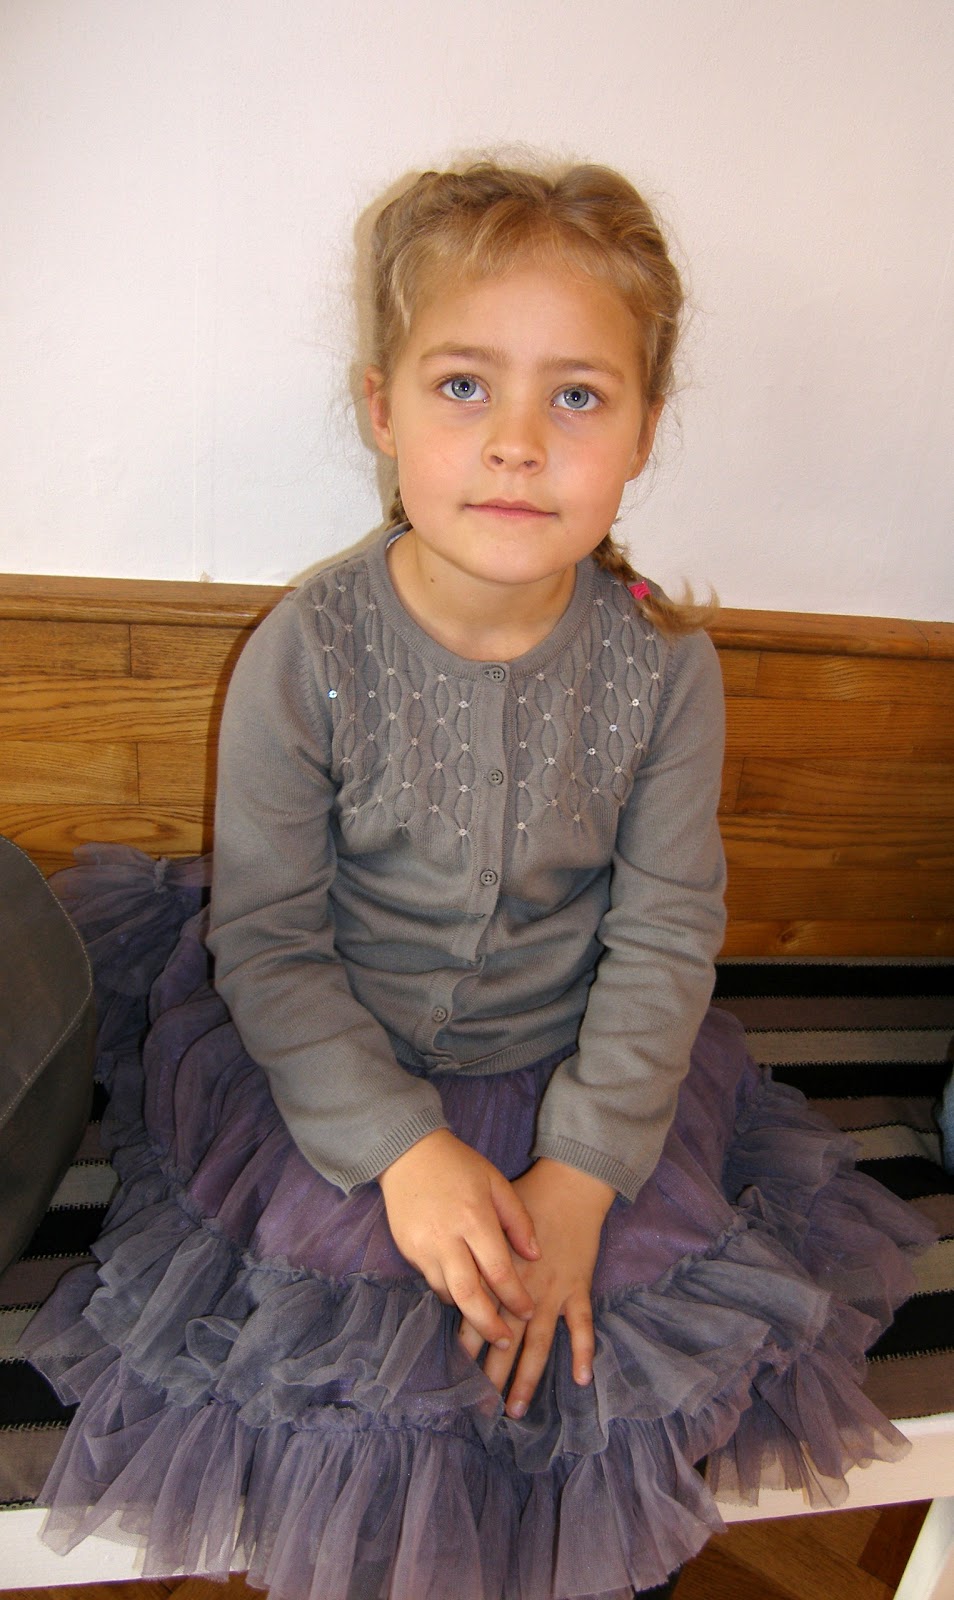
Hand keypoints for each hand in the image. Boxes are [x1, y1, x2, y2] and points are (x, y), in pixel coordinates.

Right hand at [378, 1129, 539, 1348]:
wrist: (408, 1153)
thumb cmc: (458, 1165)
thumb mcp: (496, 1182)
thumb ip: (518, 1220)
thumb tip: (534, 1256)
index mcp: (474, 1218)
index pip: (498, 1271)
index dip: (515, 1298)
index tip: (527, 1312)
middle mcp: (446, 1238)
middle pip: (469, 1295)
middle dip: (488, 1324)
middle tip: (504, 1340)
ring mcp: (423, 1246)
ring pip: (448, 1293)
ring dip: (467, 1310)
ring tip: (485, 1321)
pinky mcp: (407, 1250)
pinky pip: (431, 1280)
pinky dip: (448, 1291)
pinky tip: (462, 1293)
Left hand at [459, 1159, 614, 1417]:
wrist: (568, 1185)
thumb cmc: (526, 1198)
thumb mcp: (489, 1219)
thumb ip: (472, 1252)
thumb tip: (448, 1279)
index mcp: (499, 1273)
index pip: (477, 1315)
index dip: (466, 1344)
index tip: (454, 1373)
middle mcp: (524, 1289)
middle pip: (505, 1340)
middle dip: (492, 1376)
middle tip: (480, 1410)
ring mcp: (553, 1292)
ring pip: (539, 1343)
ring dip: (528, 1378)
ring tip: (517, 1410)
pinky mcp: (578, 1288)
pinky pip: (583, 1325)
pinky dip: (584, 1351)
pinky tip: (580, 1379)